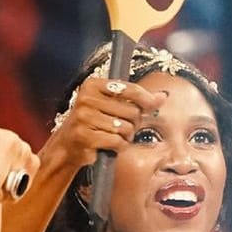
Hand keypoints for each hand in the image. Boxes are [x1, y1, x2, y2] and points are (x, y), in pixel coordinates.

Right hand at [42, 76, 162, 170]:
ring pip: (125, 128)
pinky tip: (110, 144)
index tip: (154, 104)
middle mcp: (86, 98)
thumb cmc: (95, 122)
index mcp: (92, 85)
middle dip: (134, 122)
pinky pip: (116, 141)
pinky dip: (118, 145)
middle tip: (124, 126)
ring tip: (115, 135)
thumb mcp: (113, 105)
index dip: (146, 98)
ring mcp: (83, 117)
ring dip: (126, 136)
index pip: (129, 89)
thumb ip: (137, 99)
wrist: (68, 145)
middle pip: (131, 111)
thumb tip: (163, 96)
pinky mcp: (84, 136)